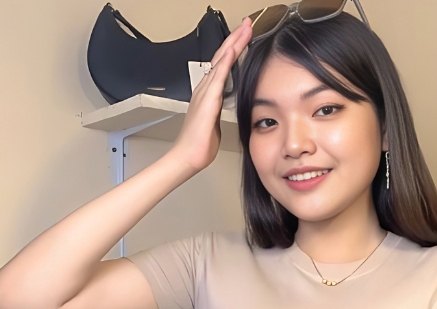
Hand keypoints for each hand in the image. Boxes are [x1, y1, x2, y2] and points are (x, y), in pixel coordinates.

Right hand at [167, 16, 252, 175]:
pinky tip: (233, 49)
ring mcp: (205, 92)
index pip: (223, 65)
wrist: (188, 156)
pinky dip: (226, 60)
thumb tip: (229, 110)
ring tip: (245, 29)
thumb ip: (221, 112)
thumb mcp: (215, 124)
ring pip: (221, 60)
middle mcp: (205, 88)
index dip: (235, 49)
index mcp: (209, 93)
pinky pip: (218, 75)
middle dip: (235, 39)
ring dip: (233, 43)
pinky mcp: (208, 100)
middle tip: (248, 24)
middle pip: (222, 56)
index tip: (246, 37)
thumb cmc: (200, 144)